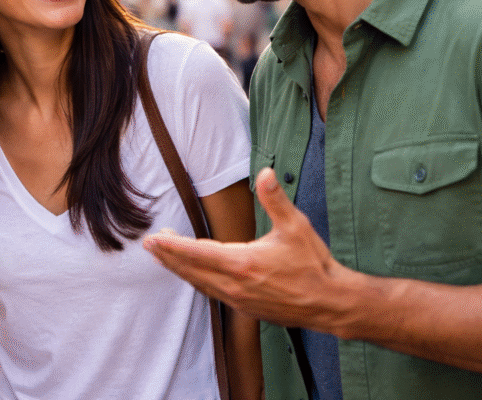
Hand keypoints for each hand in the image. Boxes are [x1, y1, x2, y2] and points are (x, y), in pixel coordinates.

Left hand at [143, 168, 357, 333]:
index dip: (172, 245)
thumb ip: (275, 199)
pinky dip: (196, 281)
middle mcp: (235, 285)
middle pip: (191, 270)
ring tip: (163, 256)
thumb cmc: (314, 264)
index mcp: (243, 263)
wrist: (331, 303)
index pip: (198, 253)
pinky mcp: (245, 309)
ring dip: (179, 269)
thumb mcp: (296, 226)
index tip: (153, 238)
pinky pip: (212, 293)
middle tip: (149, 244)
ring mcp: (239, 300)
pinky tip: (192, 274)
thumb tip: (266, 172)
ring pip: (199, 283)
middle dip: (168, 256)